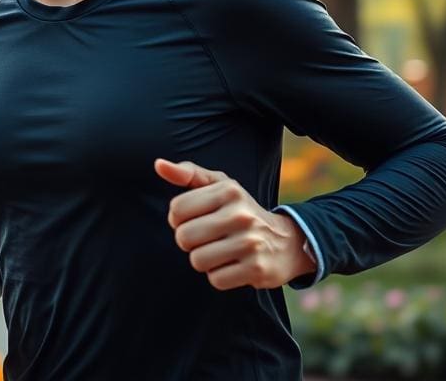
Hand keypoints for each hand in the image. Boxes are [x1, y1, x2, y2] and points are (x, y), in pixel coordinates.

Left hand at [154, 158, 314, 290]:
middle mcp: (241, 215)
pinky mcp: (257, 270)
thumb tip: (158, 165)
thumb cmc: (240, 210)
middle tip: (205, 238)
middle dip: (188, 241)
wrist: (286, 241)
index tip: (192, 219)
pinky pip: (216, 279)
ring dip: (203, 260)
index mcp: (228, 191)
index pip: (177, 209)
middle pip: (184, 237)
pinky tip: (232, 265)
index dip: (177, 218)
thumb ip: (188, 173)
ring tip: (219, 251)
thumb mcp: (219, 186)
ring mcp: (251, 243)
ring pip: (198, 260)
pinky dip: (219, 276)